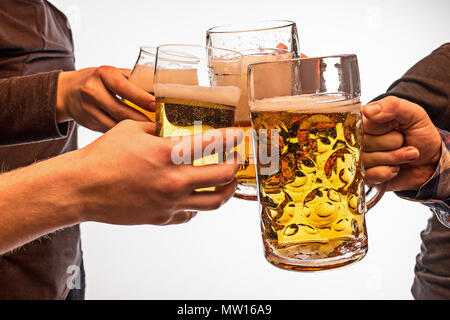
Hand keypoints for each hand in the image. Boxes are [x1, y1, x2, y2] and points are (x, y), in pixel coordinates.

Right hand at [56, 66, 154, 131]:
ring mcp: (89, 109)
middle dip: (142, 119)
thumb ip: (133, 79)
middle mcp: (93, 91)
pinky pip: (111, 131)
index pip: (124, 87)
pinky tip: (137, 137)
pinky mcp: (89, 123)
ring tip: (152, 134)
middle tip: (160, 126)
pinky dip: (125, 135)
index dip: (141, 97)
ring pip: (116, 124)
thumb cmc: (99, 80)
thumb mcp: (112, 73)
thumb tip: (160, 86)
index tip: (156, 106)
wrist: (67, 92)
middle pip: (121, 110)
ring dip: (135, 131)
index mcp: (103, 74)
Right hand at [73, 120, 241, 225]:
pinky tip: (195, 199)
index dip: (231, 138)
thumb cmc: (102, 155)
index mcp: (169, 153)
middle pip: (223, 176)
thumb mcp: (132, 130)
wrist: (80, 187)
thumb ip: (158, 131)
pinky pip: (190, 215)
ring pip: (214, 202)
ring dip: (227, 190)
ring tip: (228, 183)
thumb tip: (172, 132)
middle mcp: (175, 180)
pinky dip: (196, 206)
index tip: (239, 136)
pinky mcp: (162, 218)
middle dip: (235, 166)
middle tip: (237, 160)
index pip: (213, 143)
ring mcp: (170, 202)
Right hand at [362, 96, 441, 190]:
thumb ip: (392, 106)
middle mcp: (359, 139)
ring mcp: (360, 158)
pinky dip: (388, 172)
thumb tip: (368, 111)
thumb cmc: (419, 134)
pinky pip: (370, 175)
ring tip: (406, 155)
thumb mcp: (413, 114)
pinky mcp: (364, 176)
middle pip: (365, 142)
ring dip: (394, 158)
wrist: (431, 161)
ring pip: (367, 159)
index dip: (382, 127)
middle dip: (392, 143)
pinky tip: (396, 168)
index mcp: (366, 120)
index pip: (362, 123)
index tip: (395, 125)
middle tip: (403, 141)